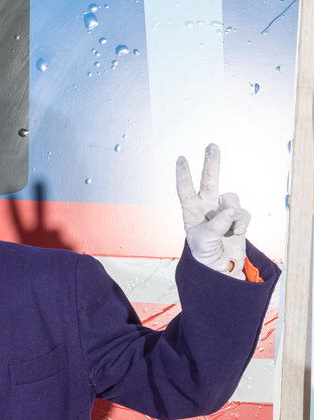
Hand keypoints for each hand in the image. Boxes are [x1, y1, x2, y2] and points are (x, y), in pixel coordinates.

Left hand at [177, 144, 250, 279]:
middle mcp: (206, 207)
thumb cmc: (204, 254)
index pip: (185, 190)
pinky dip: (240, 225)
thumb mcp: (203, 240)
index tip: (181, 158)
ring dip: (231, 217)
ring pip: (232, 200)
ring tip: (225, 232)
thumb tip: (231, 210)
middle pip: (209, 181)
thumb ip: (217, 223)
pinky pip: (243, 214)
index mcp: (191, 211)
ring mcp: (223, 210)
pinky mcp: (239, 217)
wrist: (221, 268)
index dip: (184, 175)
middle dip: (211, 163)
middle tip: (211, 146)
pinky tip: (234, 234)